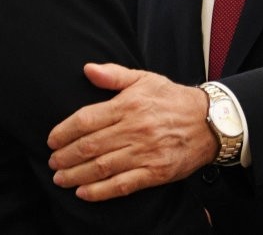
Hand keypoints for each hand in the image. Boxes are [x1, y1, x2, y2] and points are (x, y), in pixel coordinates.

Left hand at [47, 63, 215, 200]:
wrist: (210, 122)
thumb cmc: (173, 99)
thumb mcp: (145, 79)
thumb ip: (114, 75)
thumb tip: (87, 69)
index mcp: (130, 104)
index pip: (87, 119)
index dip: (64, 131)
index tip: (51, 139)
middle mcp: (136, 129)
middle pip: (90, 145)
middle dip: (65, 156)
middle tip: (52, 162)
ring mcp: (146, 152)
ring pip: (102, 167)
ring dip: (76, 175)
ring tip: (60, 179)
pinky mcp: (156, 172)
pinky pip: (122, 185)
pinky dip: (100, 191)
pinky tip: (84, 192)